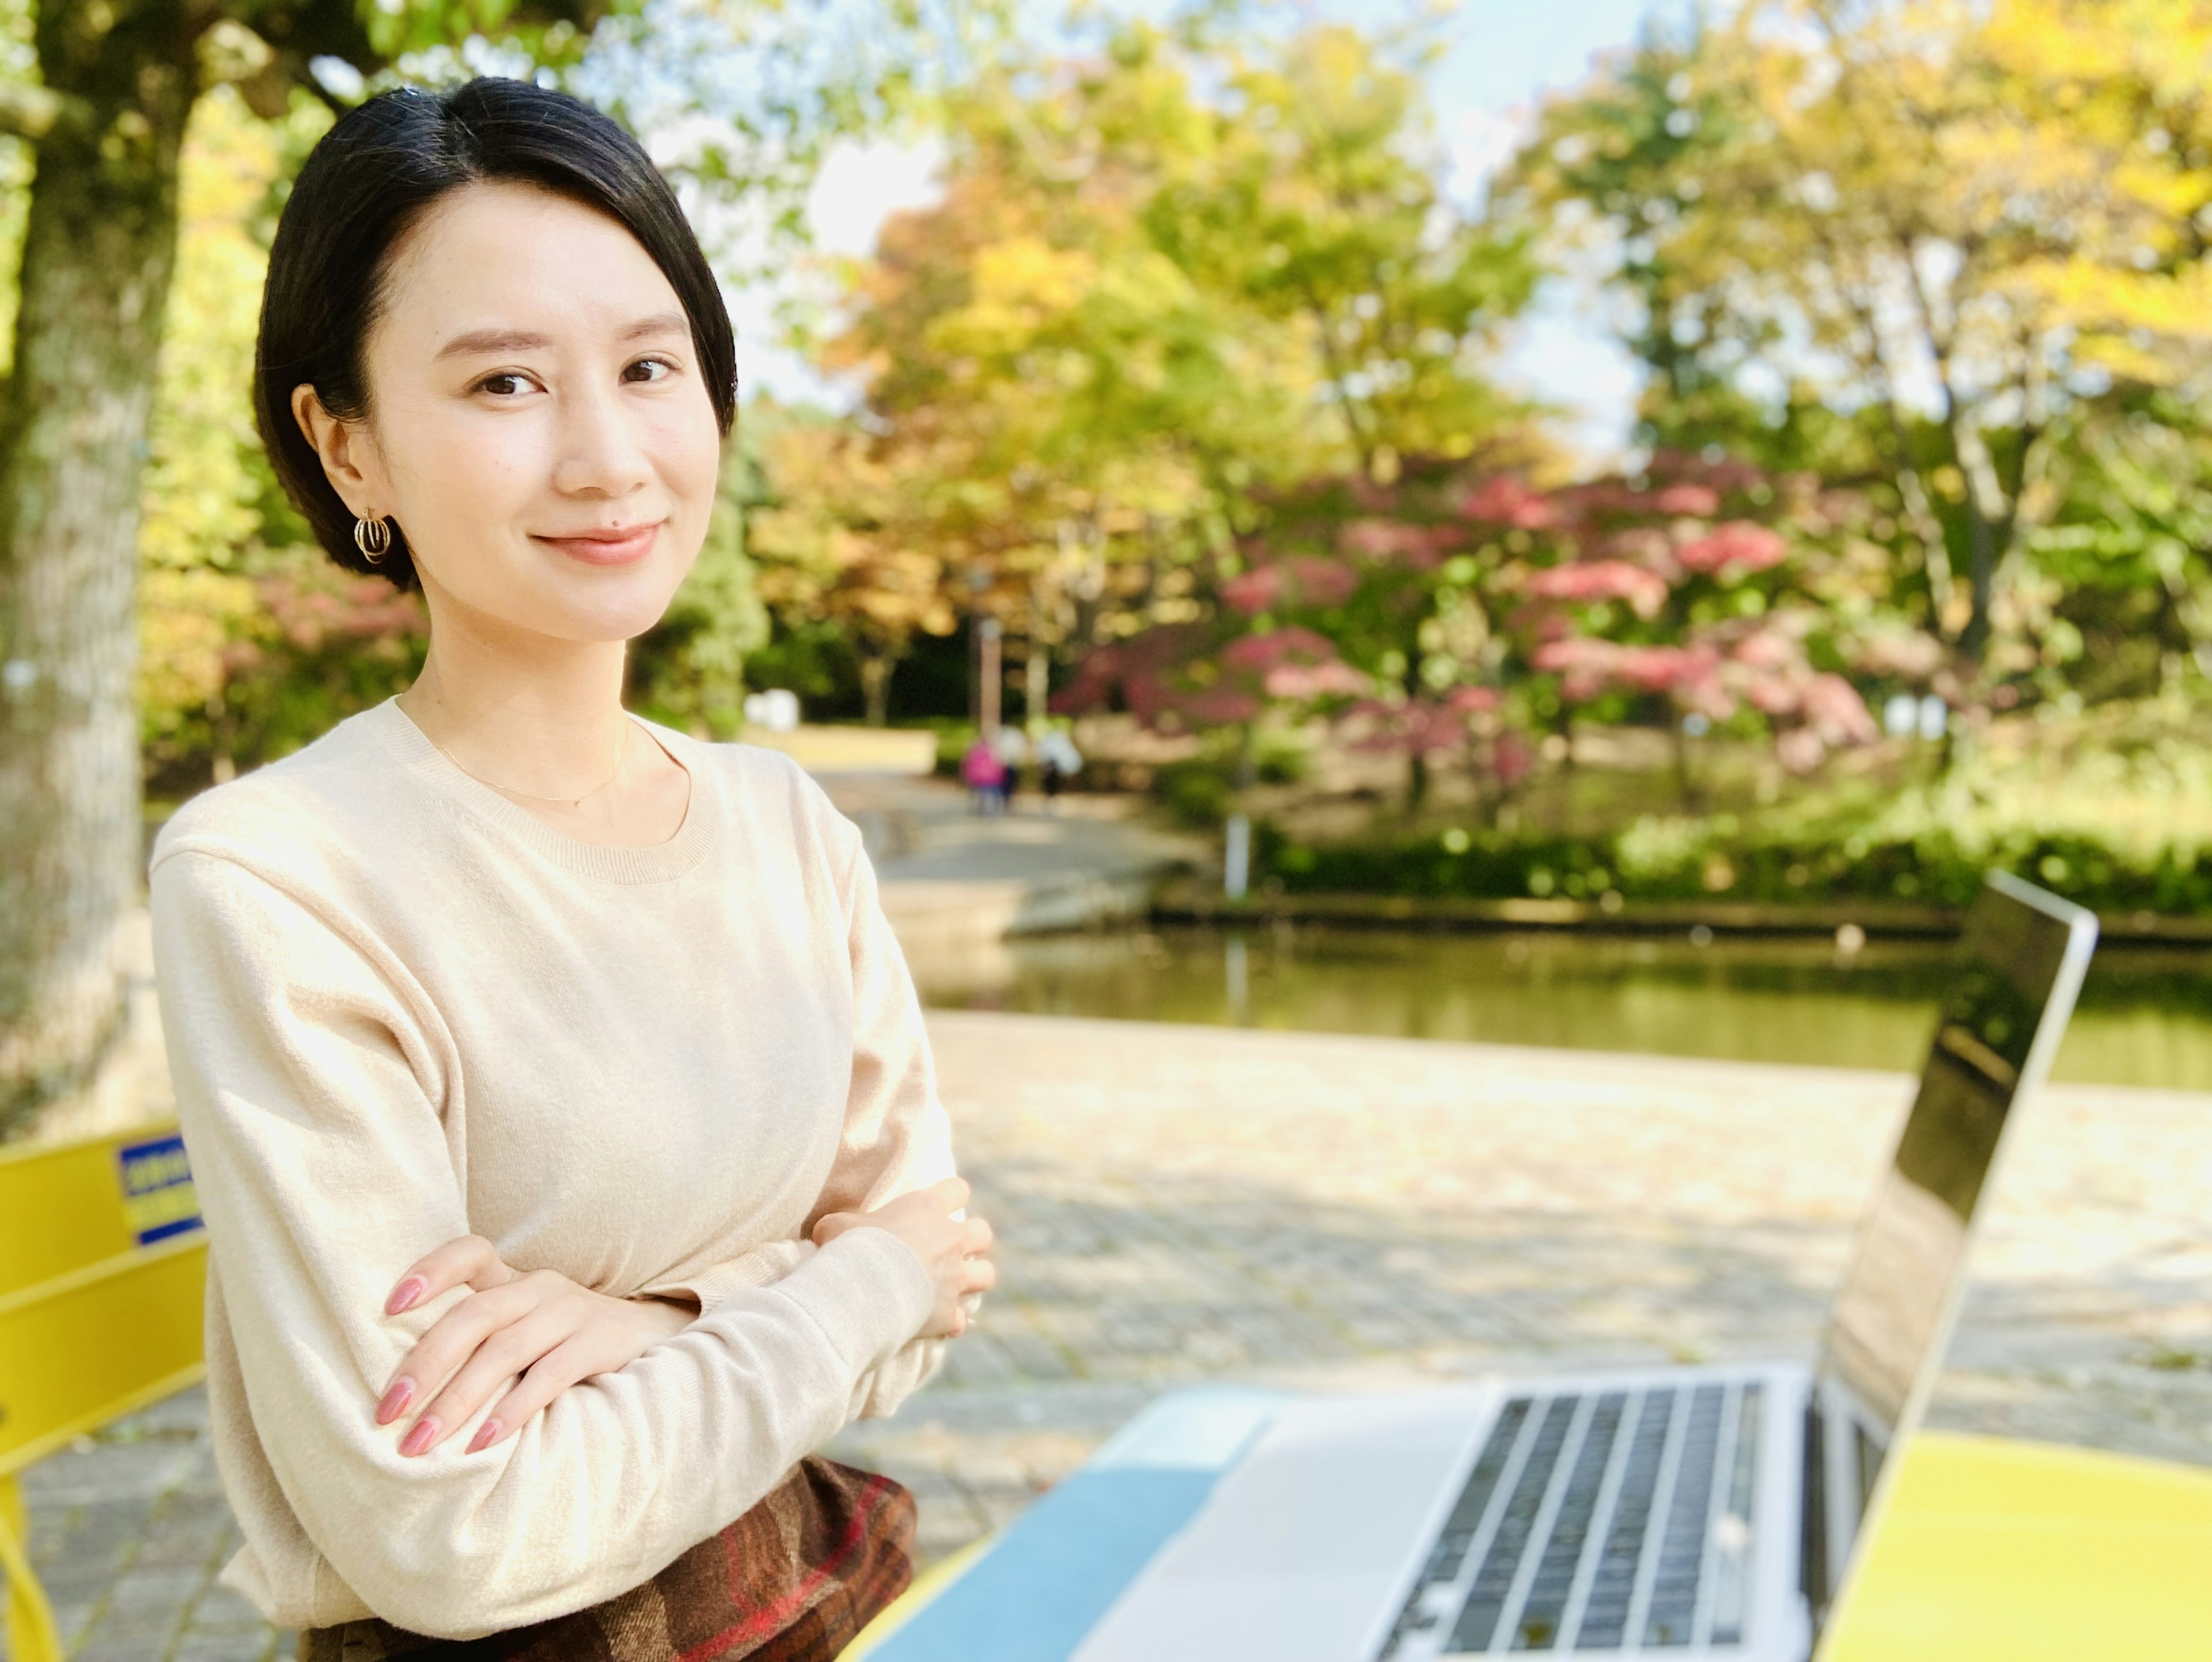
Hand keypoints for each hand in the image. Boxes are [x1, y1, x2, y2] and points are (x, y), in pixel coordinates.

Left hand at [377, 1235, 694, 1456]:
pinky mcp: (601, 1343)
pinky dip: (512, 1410)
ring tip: (420, 1441)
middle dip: (425, 1364)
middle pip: (475, 1315)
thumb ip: (480, 1342)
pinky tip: (482, 1443)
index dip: (429, 1271)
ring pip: (505, 1349)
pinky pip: (550, 1375)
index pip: (470, 1253)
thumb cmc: (570, 1343)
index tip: (388, 1307)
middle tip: (386, 1413)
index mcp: (515, 1280)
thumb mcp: (527, 1327)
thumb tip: (402, 1391)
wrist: (658, 1338)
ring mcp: (573, 1313)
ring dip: (456, 1399)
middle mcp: (541, 1288)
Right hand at [812, 1177, 995, 1338]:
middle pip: (983, 1233)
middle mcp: (949, 1241)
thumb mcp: (836, 1226)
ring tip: (953, 1286)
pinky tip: (936, 1324)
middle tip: (951, 1249)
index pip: (957, 1189)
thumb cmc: (849, 1250)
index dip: (951, 1196)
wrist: (862, 1292)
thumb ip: (841, 1225)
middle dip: (973, 1240)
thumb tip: (825, 1232)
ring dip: (973, 1280)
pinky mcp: (949, 1314)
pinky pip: (961, 1320)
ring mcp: (954, 1279)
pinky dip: (950, 1322)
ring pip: (986, 1275)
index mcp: (926, 1209)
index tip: (939, 1205)